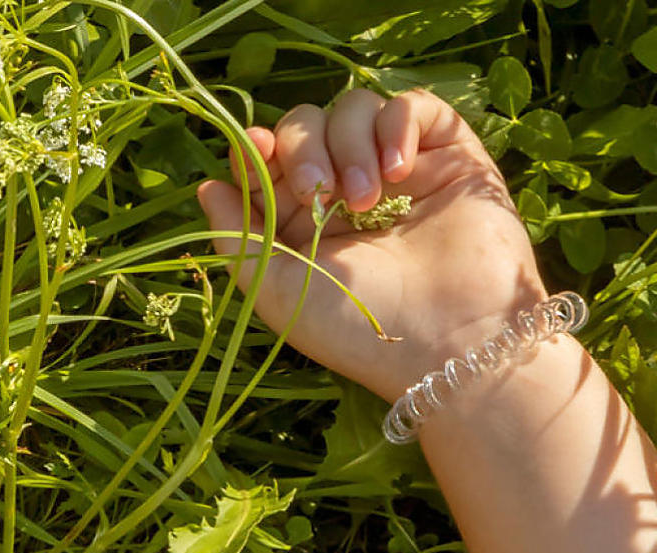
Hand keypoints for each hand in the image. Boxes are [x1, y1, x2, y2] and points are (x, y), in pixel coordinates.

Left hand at [195, 88, 544, 401]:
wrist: (447, 342)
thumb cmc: (358, 328)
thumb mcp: (276, 289)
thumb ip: (236, 237)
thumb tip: (206, 185)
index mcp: (304, 221)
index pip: (271, 157)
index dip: (257, 148)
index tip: (255, 150)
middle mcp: (348, 191)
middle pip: (308, 124)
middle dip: (303, 149)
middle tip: (318, 195)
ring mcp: (400, 170)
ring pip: (355, 109)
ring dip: (349, 147)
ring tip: (366, 202)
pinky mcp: (450, 157)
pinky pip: (415, 106)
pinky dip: (397, 125)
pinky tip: (398, 170)